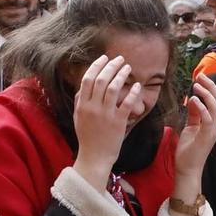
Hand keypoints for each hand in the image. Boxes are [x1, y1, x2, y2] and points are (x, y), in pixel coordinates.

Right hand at [70, 54, 144, 181]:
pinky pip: (126, 104)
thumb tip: (83, 85)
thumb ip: (80, 100)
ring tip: (128, 68)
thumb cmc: (87, 137)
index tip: (104, 58)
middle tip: (120, 59)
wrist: (94, 157)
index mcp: (83, 105)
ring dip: (122, 75)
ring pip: (114, 88)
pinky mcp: (118, 122)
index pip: (88, 79)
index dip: (96, 65)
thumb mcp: (78, 117)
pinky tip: (137, 85)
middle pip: (102, 80)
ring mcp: (106, 115)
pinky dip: (132, 93)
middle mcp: (93, 108)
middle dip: (111, 66)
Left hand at [173, 73, 215, 181]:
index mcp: (214, 122)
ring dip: (207, 94)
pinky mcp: (207, 136)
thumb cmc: (189, 150)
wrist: (188, 168)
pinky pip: (208, 119)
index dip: (211, 88)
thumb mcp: (191, 127)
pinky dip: (202, 107)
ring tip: (197, 86)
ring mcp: (213, 130)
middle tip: (200, 76)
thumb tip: (193, 99)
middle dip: (211, 86)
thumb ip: (194, 114)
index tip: (200, 78)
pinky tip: (194, 100)